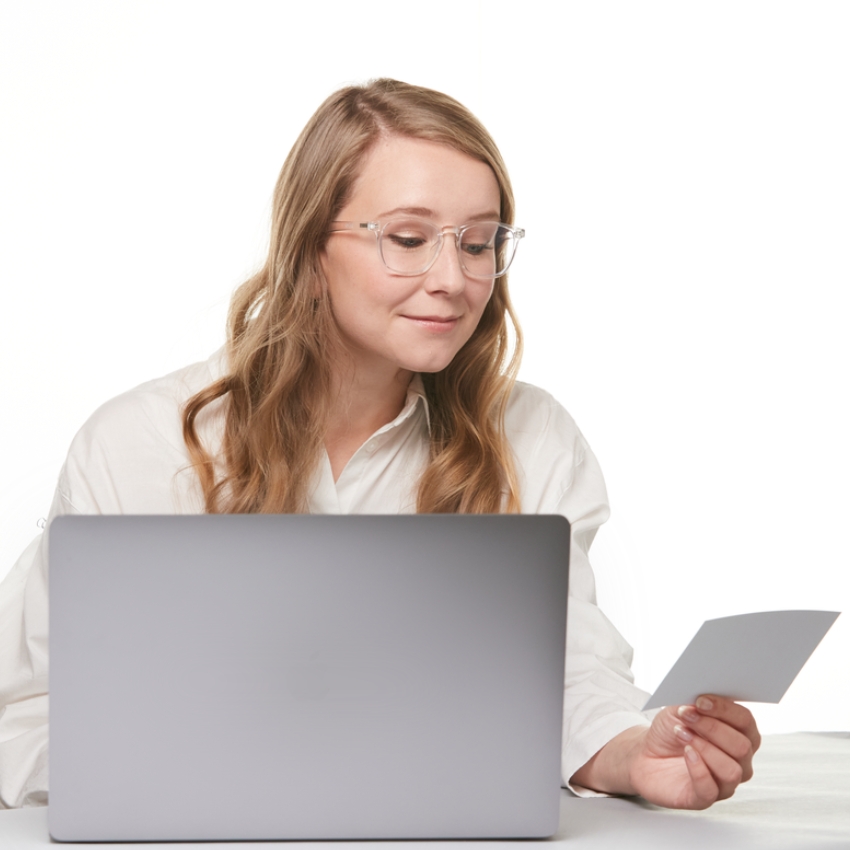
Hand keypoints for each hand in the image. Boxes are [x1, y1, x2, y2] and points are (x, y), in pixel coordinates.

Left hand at [572, 695, 760, 809]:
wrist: (646, 753)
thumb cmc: (671, 729)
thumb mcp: (680, 708)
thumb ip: (695, 702)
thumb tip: (703, 696)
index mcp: (739, 735)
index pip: (746, 722)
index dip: (726, 710)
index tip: (701, 700)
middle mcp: (738, 761)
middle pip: (742, 746)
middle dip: (712, 727)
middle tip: (687, 715)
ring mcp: (724, 782)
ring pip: (731, 770)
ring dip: (705, 747)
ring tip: (681, 733)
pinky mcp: (704, 798)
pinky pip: (710, 789)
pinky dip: (698, 769)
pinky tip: (686, 753)